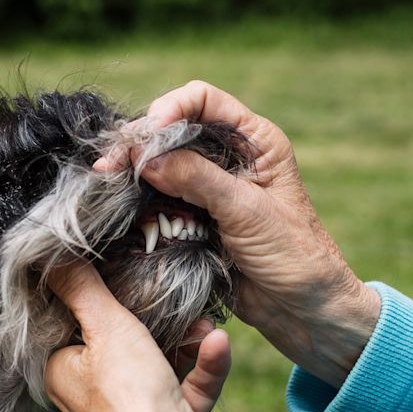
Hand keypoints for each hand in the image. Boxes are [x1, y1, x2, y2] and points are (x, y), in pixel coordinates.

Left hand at [44, 262, 267, 411]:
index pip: (72, 323)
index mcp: (63, 371)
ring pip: (163, 359)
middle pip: (123, 338)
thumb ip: (81, 289)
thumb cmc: (128, 398)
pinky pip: (189, 383)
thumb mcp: (105, 328)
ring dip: (188, 337)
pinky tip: (218, 344)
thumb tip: (46, 256)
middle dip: (157, 314)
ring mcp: (134, 410)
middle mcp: (93, 394)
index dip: (96, 295)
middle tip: (173, 290)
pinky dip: (205, 364)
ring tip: (204, 322)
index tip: (121, 267)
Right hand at [96, 80, 380, 385]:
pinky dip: (140, 200)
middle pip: (174, 131)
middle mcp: (232, 158)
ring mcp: (212, 189)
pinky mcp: (198, 219)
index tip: (150, 133)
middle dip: (143, 143)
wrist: (305, 311)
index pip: (204, 101)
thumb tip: (147, 158)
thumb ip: (198, 179)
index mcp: (256, 141)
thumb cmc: (295, 256)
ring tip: (107, 183)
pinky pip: (161, 200)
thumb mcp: (247, 211)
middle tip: (111, 165)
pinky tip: (121, 205)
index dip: (172, 108)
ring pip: (162, 166)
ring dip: (135, 173)